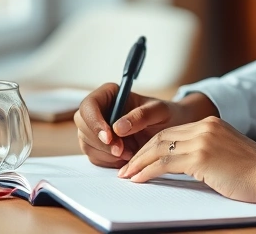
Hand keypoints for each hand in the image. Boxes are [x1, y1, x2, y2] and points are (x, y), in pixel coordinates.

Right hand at [74, 84, 217, 167]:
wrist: (173, 129)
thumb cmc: (167, 114)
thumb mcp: (159, 111)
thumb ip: (141, 116)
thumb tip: (118, 127)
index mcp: (110, 94)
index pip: (89, 105)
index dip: (94, 122)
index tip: (109, 136)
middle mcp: (100, 110)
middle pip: (83, 126)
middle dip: (101, 142)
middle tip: (123, 151)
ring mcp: (97, 129)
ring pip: (86, 143)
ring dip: (106, 153)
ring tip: (130, 153)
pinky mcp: (100, 146)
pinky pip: (95, 157)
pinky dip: (109, 161)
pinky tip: (127, 158)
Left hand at [117, 116, 255, 204]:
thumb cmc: (255, 172)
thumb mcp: (228, 154)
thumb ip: (207, 152)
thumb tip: (187, 165)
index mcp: (211, 124)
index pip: (172, 133)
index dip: (151, 147)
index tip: (138, 160)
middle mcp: (205, 127)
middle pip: (161, 138)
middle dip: (140, 154)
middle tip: (126, 168)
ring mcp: (203, 140)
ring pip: (159, 149)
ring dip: (139, 164)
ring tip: (127, 176)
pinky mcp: (202, 156)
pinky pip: (165, 163)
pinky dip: (148, 172)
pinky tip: (139, 179)